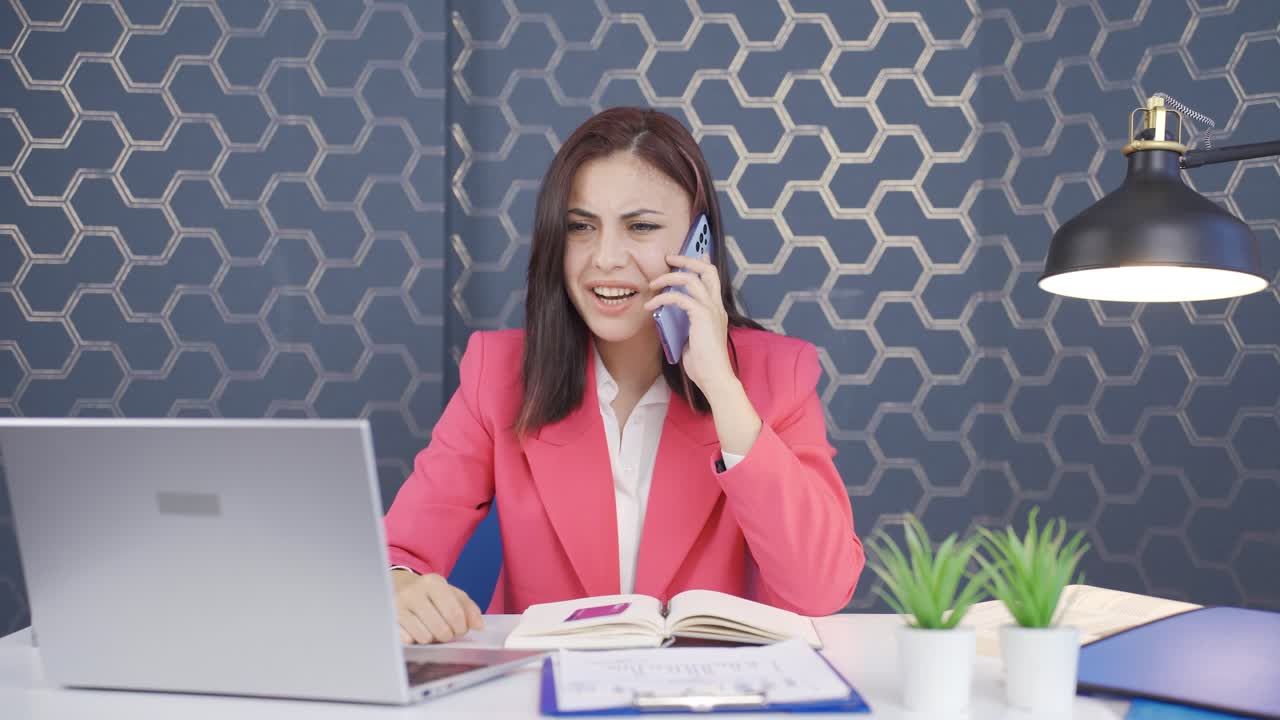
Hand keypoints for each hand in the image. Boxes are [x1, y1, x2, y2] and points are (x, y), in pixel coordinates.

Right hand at [391, 570, 483, 643]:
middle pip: (441, 629)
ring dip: (431, 638)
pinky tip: (415, 629)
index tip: (460, 629)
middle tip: (446, 631)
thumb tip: (479, 626)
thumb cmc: (429, 592)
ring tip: (429, 628)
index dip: (461, 627)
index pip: (454, 613)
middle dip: (448, 635)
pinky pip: (408, 641)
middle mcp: (413, 592)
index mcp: (433, 582)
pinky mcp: (388, 620)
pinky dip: (415, 639)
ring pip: (425, 638)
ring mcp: (397, 607)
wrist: (397, 584)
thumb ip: (468, 608)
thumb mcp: (451, 593)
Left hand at [644, 254, 735, 394]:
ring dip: (669, 277)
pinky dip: (662, 298)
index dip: (702, 264)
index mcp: (717, 310)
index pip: (713, 278)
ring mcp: (711, 310)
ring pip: (691, 279)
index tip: (692, 255)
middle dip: (687, 260)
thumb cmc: (704, 364)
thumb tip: (671, 318)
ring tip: (653, 284)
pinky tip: (651, 305)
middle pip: (707, 270)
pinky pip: (679, 298)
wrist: (714, 377)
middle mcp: (717, 306)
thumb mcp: (693, 339)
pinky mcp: (701, 316)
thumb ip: (686, 324)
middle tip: (669, 258)